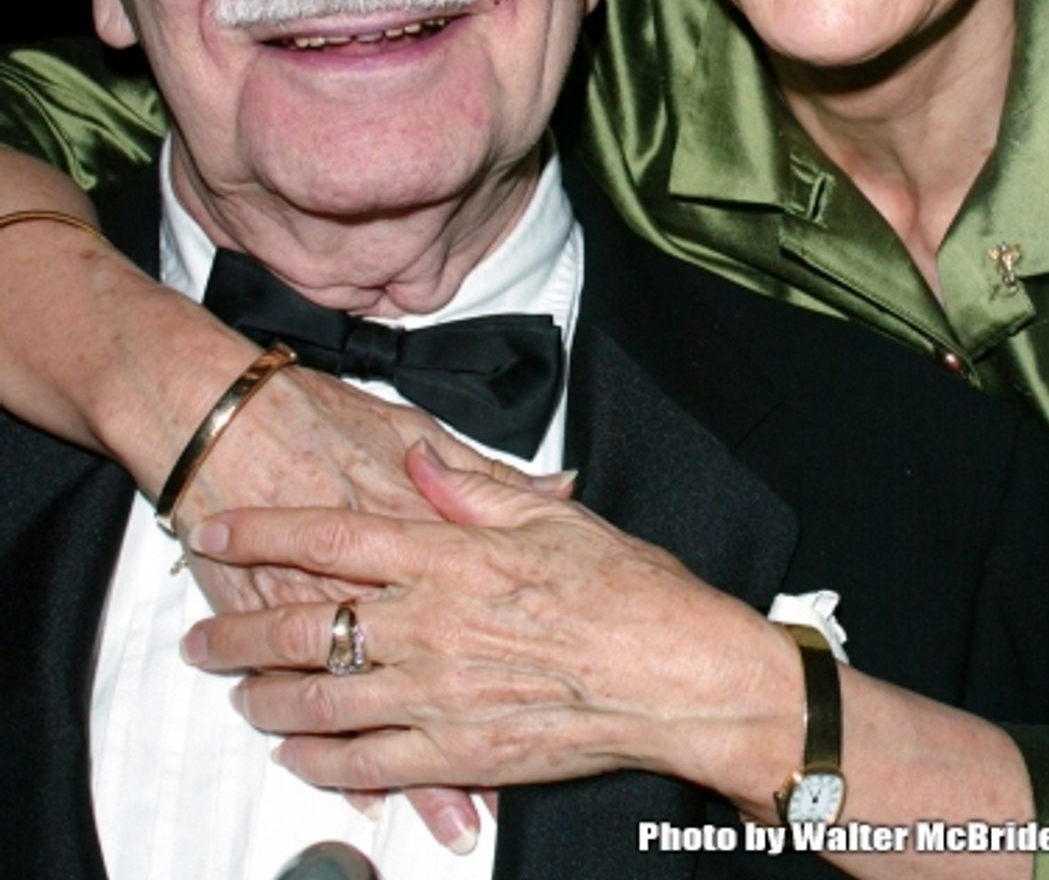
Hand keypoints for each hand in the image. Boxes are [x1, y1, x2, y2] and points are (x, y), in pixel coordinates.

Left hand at [181, 444, 798, 818]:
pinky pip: (368, 762)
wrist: (677, 674)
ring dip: (266, 698)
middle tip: (200, 636)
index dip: (264, 528)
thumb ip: (470, 486)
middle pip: (306, 624)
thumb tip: (417, 456)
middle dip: (239, 629)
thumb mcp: (549, 515)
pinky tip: (296, 753)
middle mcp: (429, 624)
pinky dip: (321, 760)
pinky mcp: (460, 753)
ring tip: (236, 693)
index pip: (331, 536)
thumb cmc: (626, 589)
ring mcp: (438, 694)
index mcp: (449, 555)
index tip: (216, 525)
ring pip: (322, 700)